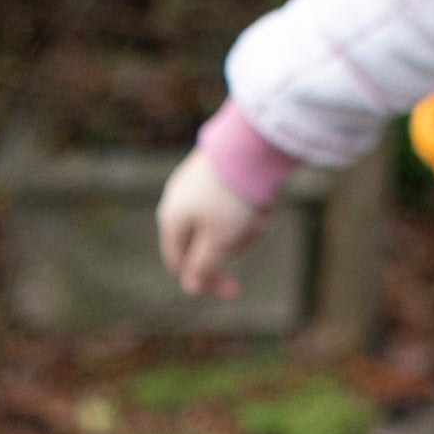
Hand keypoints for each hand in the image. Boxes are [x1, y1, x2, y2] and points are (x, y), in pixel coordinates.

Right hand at [158, 148, 267, 298]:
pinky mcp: (216, 170)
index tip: (235, 291)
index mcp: (170, 220)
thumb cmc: (231, 197)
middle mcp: (177, 200)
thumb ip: (203, 268)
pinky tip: (263, 198)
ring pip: (221, 222)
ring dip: (244, 225)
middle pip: (204, 243)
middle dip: (233, 245)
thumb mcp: (218, 241)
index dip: (205, 282)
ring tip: (262, 212)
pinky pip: (231, 201)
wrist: (249, 143)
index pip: (180, 264)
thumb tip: (191, 286)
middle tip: (256, 231)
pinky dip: (248, 206)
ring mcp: (196, 182)